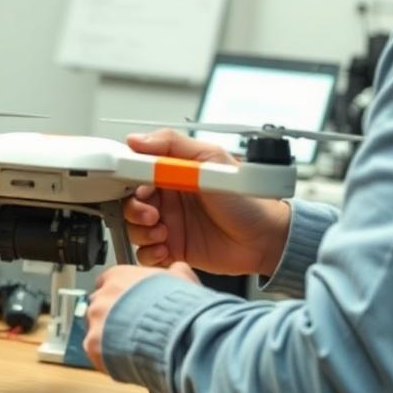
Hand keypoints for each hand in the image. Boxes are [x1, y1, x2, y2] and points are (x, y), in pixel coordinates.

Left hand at [83, 262, 198, 372]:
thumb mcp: (182, 280)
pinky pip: (95, 351)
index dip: (120, 295)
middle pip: (100, 305)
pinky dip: (107, 356)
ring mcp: (96, 320)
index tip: (129, 304)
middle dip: (112, 316)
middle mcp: (102, 296)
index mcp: (118, 276)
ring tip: (132, 346)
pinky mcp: (93, 345)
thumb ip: (173, 273)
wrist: (175, 336)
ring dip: (109, 337)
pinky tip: (126, 358)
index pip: (108, 281)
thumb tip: (176, 271)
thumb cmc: (178, 308)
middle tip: (132, 328)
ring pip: (96, 328)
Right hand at [124, 130, 290, 275]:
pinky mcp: (173, 248)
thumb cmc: (246, 199)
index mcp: (172, 173)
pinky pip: (145, 252)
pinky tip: (166, 249)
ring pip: (133, 227)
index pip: (135, 171)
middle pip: (129, 201)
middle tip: (151, 214)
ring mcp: (169, 223)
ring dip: (141, 231)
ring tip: (162, 232)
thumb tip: (137, 139)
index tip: (132, 185)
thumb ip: (172, 145)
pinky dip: (149, 252)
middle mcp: (167, 198)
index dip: (127, 178)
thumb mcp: (211, 160)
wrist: (266, 238)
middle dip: (133, 209)